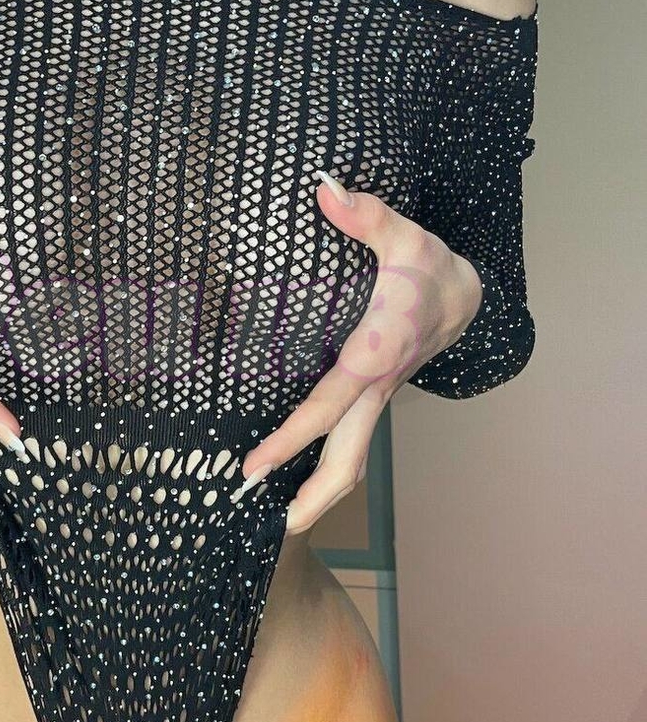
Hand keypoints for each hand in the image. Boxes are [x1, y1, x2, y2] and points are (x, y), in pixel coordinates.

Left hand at [240, 169, 484, 535]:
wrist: (469, 294)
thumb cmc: (432, 267)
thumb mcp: (406, 235)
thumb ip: (367, 216)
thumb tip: (325, 190)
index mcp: (376, 355)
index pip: (326, 406)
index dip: (288, 439)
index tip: (252, 467)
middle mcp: (376, 388)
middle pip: (347, 459)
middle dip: (312, 498)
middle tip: (273, 531)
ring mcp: (376, 398)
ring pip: (350, 458)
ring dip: (317, 492)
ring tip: (279, 521)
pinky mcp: (373, 395)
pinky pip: (347, 440)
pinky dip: (322, 465)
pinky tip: (292, 474)